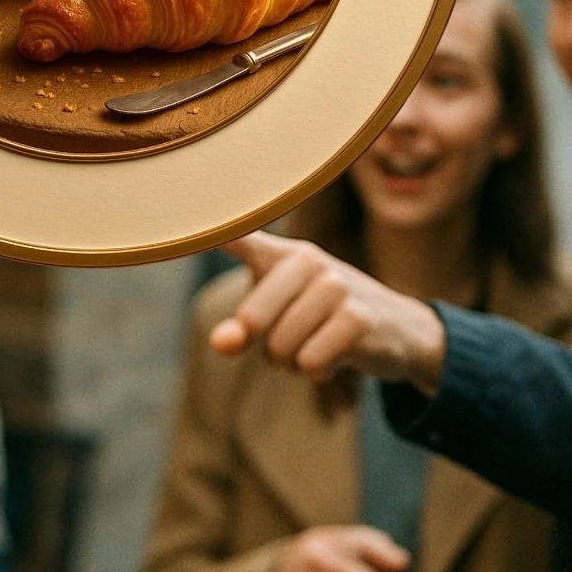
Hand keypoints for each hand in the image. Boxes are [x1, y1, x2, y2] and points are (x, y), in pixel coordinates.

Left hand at [209, 232, 446, 393]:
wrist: (397, 330)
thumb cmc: (323, 320)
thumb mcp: (279, 322)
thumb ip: (242, 330)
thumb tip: (222, 344)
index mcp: (282, 254)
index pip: (237, 237)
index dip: (207, 231)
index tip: (174, 200)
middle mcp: (308, 260)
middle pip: (253, 321)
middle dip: (269, 348)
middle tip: (297, 339)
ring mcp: (336, 285)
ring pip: (281, 348)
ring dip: (295, 363)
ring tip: (320, 345)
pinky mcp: (358, 317)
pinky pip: (311, 362)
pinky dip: (319, 371)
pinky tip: (339, 354)